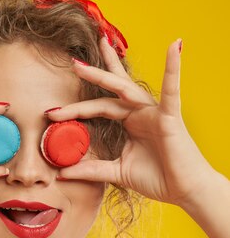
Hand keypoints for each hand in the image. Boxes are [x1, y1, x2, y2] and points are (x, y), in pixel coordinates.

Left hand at [50, 36, 213, 206]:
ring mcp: (155, 113)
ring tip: (101, 46)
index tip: (52, 113)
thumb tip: (63, 173)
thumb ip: (92, 170)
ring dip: (112, 71)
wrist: (184, 191)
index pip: (98, 108)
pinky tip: (174, 47)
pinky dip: (173, 68)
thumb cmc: (158, 179)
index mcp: (129, 123)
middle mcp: (140, 113)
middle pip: (111, 90)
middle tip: (73, 61)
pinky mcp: (170, 117)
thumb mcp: (117, 172)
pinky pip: (171, 90)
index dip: (76, 110)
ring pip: (127, 88)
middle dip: (93, 75)